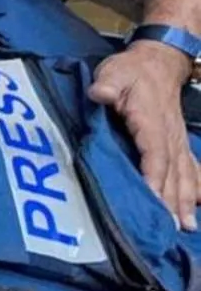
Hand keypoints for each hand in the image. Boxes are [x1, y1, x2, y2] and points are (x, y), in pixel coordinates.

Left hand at [90, 41, 199, 229]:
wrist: (158, 63)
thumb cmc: (131, 71)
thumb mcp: (114, 73)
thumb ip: (107, 85)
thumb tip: (99, 94)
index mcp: (151, 121)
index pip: (154, 153)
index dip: (154, 176)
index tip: (153, 198)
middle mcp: (169, 136)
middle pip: (172, 172)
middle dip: (173, 200)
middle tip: (171, 227)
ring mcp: (177, 140)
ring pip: (185, 174)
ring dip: (187, 201)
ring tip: (187, 226)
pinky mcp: (179, 143)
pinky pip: (192, 168)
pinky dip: (197, 188)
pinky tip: (200, 205)